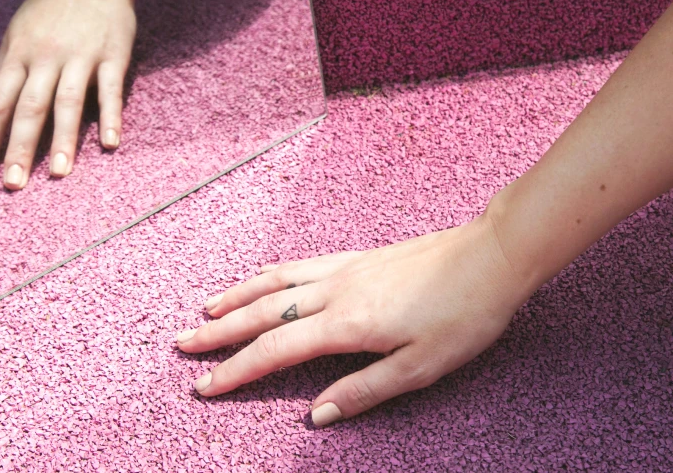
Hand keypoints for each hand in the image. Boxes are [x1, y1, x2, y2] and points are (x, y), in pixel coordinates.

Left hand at [0, 0, 138, 188]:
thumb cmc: (53, 6)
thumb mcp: (19, 31)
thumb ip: (6, 69)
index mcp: (19, 54)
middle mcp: (46, 57)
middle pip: (28, 108)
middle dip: (18, 149)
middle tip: (13, 184)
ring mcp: (81, 56)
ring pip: (68, 102)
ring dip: (62, 139)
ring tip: (58, 173)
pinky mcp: (113, 55)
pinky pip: (111, 90)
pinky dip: (111, 116)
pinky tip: (110, 143)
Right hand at [177, 214, 531, 425]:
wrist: (490, 257)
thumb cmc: (462, 316)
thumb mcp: (420, 369)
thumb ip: (364, 391)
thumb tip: (316, 415)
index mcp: (346, 324)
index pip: (274, 352)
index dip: (235, 372)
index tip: (204, 386)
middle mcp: (334, 292)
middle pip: (261, 313)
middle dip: (219, 332)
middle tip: (183, 345)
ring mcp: (343, 269)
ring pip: (273, 283)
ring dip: (236, 298)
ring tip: (206, 310)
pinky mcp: (356, 258)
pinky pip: (297, 265)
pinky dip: (268, 275)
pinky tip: (262, 280)